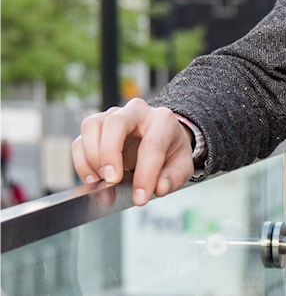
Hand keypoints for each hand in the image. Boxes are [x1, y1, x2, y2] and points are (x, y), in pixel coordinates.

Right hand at [71, 98, 195, 206]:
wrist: (161, 137)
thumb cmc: (169, 149)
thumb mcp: (182, 164)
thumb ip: (174, 177)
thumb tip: (159, 187)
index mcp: (163, 120)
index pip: (152, 144)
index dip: (145, 174)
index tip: (140, 198)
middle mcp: (137, 112)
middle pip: (116, 122)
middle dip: (110, 153)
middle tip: (112, 180)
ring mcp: (113, 116)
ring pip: (92, 125)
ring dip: (92, 156)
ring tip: (101, 180)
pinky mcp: (96, 128)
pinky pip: (79, 141)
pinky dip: (81, 162)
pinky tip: (92, 179)